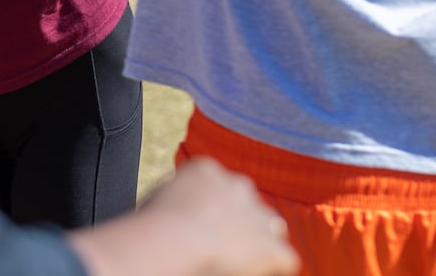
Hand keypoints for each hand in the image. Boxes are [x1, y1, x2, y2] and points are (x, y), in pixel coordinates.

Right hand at [140, 159, 297, 275]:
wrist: (174, 240)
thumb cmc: (151, 225)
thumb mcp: (158, 196)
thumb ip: (177, 197)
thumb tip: (177, 211)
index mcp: (206, 170)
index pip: (218, 187)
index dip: (211, 209)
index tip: (198, 225)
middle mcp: (238, 185)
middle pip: (247, 204)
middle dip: (239, 222)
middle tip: (219, 245)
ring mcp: (258, 215)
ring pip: (270, 229)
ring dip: (258, 244)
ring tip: (236, 262)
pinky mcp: (272, 247)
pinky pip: (284, 260)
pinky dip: (272, 268)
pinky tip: (250, 273)